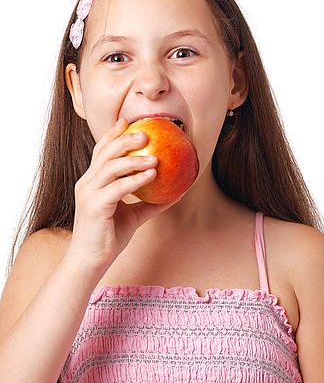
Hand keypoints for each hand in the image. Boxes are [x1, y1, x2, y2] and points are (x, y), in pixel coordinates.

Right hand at [69, 117, 183, 271]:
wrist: (91, 261)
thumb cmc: (110, 237)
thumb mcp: (134, 215)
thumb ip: (150, 202)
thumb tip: (176, 192)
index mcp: (92, 182)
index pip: (101, 151)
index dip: (113, 134)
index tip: (128, 121)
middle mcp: (87, 183)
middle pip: (105, 153)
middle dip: (124, 139)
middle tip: (146, 133)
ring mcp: (89, 194)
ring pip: (110, 167)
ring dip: (134, 159)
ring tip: (155, 157)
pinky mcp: (94, 206)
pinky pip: (117, 188)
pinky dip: (135, 179)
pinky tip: (151, 175)